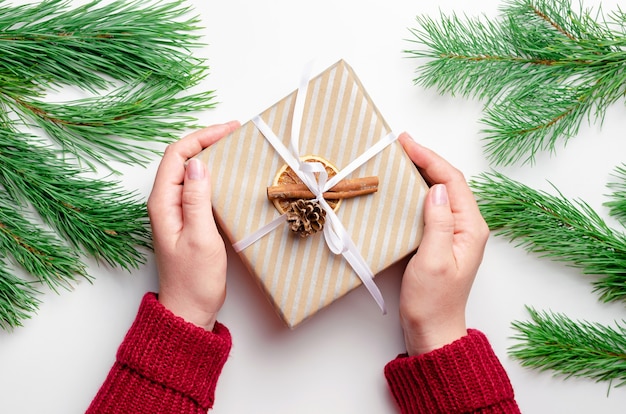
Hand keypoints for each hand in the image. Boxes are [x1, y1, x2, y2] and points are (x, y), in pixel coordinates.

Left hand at [147, 121, 239, 330]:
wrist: (190, 308)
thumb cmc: (194, 279)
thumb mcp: (199, 237)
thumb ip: (196, 199)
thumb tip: (198, 164)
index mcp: (162, 203)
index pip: (177, 155)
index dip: (202, 137)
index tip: (229, 130)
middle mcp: (165, 203)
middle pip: (182, 159)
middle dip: (208, 140)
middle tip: (236, 133)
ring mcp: (176, 211)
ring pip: (190, 172)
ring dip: (211, 156)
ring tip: (236, 148)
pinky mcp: (187, 219)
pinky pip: (197, 188)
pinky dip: (214, 175)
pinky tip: (230, 175)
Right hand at [398, 133, 488, 355]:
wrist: (432, 330)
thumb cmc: (433, 301)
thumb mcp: (434, 260)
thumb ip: (439, 222)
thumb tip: (437, 187)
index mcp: (470, 228)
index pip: (452, 181)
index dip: (430, 158)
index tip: (406, 143)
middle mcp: (466, 226)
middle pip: (448, 181)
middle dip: (425, 159)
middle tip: (399, 143)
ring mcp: (454, 233)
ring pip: (440, 191)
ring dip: (421, 172)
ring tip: (399, 157)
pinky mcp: (441, 239)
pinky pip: (431, 206)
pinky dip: (416, 190)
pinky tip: (402, 186)